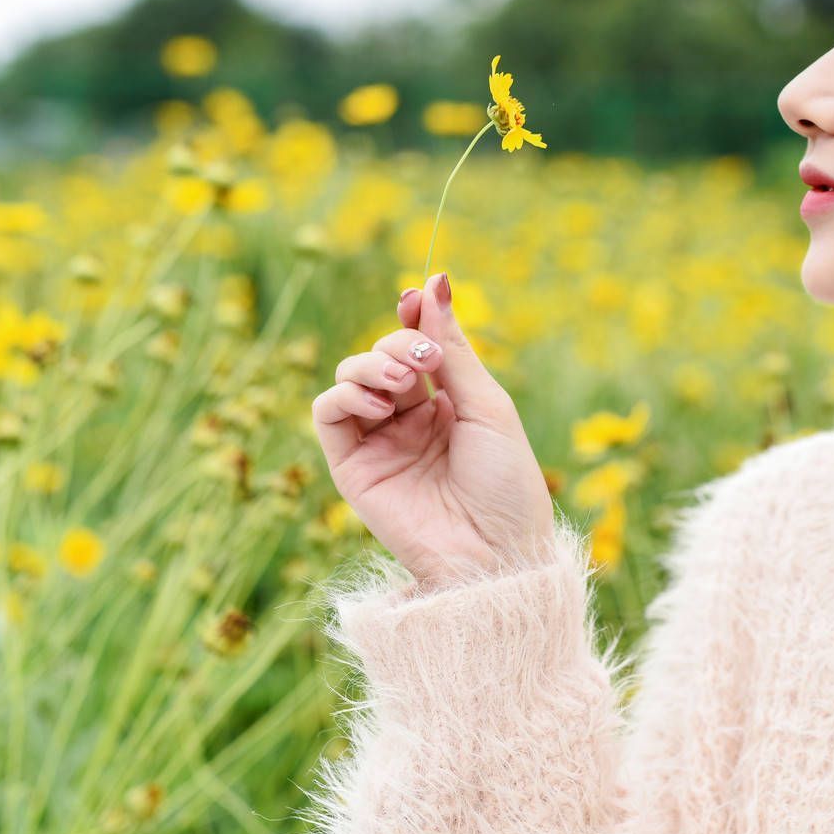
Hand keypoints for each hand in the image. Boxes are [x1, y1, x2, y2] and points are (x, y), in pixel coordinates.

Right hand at [311, 272, 558, 587]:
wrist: (494, 552)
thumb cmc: (505, 482)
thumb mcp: (486, 404)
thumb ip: (451, 347)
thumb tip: (433, 281)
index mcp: (450, 404)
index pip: (418, 345)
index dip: (412, 317)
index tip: (414, 296)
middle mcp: (411, 420)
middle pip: (384, 353)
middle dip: (399, 343)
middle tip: (423, 362)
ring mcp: (380, 442)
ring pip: (350, 375)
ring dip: (370, 362)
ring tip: (401, 380)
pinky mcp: (351, 467)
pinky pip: (327, 412)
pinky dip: (345, 393)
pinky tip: (379, 402)